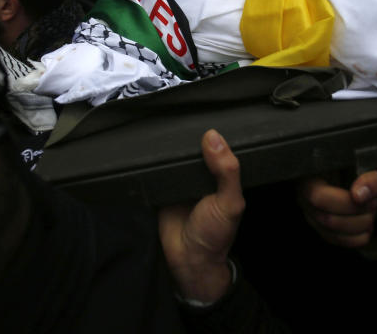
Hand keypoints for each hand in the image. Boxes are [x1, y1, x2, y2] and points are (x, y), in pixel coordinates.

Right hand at [159, 129, 244, 303]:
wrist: (188, 261)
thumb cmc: (215, 236)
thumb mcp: (229, 203)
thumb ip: (227, 171)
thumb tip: (214, 137)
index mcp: (221, 175)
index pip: (216, 145)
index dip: (211, 131)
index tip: (200, 114)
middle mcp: (200, 175)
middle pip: (192, 148)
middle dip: (185, 137)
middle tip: (174, 120)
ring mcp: (178, 181)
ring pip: (172, 157)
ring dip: (166, 149)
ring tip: (158, 132)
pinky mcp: (159, 188)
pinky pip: (154, 171)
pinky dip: (151, 164)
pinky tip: (147, 153)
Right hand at [297, 170, 376, 247]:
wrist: (348, 169)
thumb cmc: (353, 166)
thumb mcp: (364, 166)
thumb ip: (368, 178)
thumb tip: (360, 195)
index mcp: (309, 178)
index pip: (320, 199)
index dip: (345, 202)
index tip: (364, 197)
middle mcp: (305, 199)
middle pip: (328, 220)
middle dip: (358, 215)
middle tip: (374, 203)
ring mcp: (312, 216)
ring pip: (334, 235)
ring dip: (361, 226)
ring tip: (371, 212)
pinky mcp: (322, 228)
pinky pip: (339, 241)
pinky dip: (359, 237)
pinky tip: (367, 224)